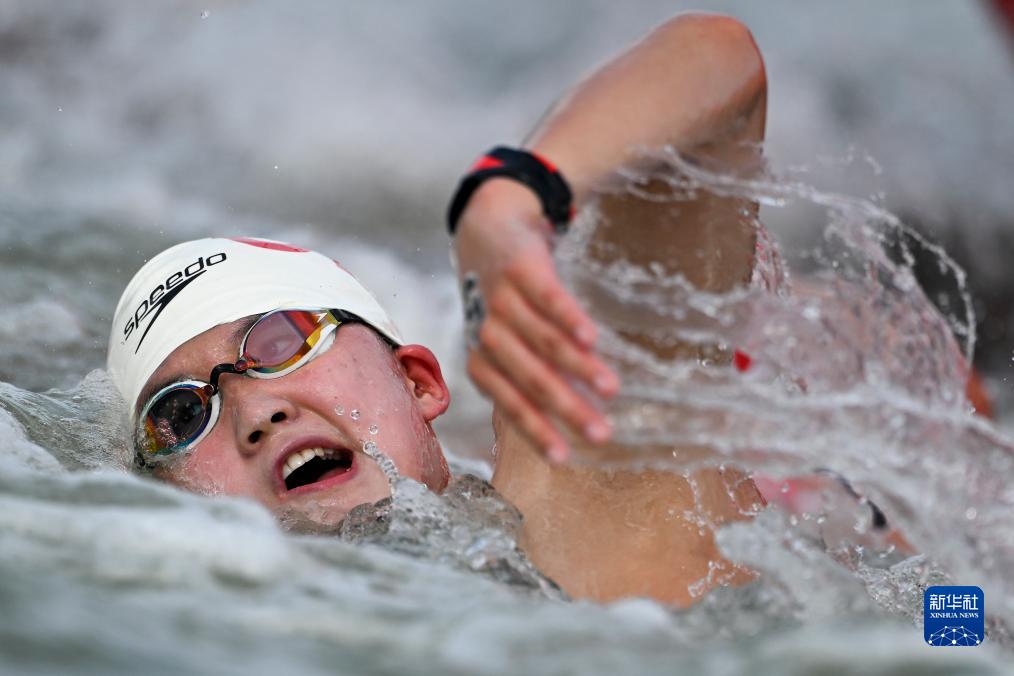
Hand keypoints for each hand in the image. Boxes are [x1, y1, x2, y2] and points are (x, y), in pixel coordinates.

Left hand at [453, 178, 619, 461]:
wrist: (487, 231)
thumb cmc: (503, 304)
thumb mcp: (507, 344)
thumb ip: (533, 378)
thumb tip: (570, 422)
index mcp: (481, 362)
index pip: (512, 404)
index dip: (538, 432)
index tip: (566, 458)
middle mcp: (487, 335)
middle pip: (531, 379)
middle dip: (567, 409)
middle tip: (602, 434)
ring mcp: (503, 302)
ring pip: (543, 342)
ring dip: (578, 367)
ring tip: (612, 389)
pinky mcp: (523, 271)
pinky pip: (548, 299)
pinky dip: (569, 320)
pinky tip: (593, 338)